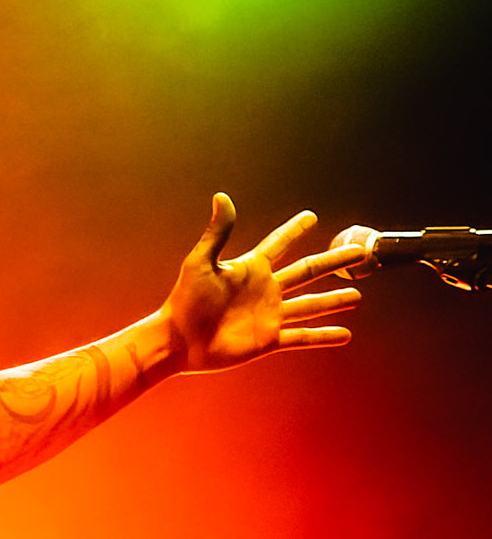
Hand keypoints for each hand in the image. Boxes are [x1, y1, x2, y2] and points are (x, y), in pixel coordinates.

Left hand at [162, 195, 364, 373]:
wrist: (178, 342)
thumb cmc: (184, 301)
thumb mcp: (201, 262)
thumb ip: (218, 232)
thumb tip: (222, 196)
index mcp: (251, 268)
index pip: (280, 243)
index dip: (294, 230)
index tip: (311, 217)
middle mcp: (265, 290)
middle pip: (308, 271)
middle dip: (335, 261)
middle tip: (361, 251)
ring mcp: (269, 315)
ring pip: (311, 305)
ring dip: (334, 300)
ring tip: (358, 295)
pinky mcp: (268, 340)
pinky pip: (303, 336)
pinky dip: (324, 336)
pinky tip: (345, 335)